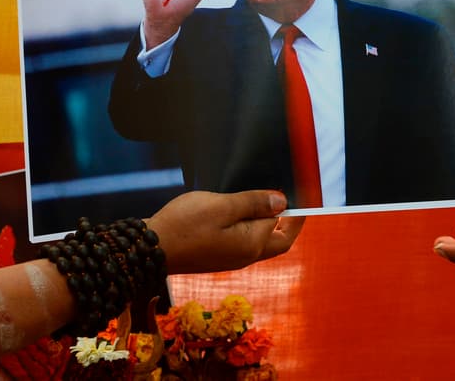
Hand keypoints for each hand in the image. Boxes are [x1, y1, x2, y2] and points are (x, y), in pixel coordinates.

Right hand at [147, 190, 303, 274]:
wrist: (152, 248)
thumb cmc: (185, 224)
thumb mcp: (222, 206)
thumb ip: (253, 203)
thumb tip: (282, 202)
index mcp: (252, 245)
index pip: (284, 227)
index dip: (296, 211)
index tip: (303, 195)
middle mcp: (245, 256)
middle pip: (278, 241)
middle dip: (288, 222)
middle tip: (291, 200)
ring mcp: (231, 259)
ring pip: (261, 242)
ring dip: (267, 223)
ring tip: (264, 200)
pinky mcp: (217, 257)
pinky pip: (244, 243)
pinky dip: (250, 228)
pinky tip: (239, 212)